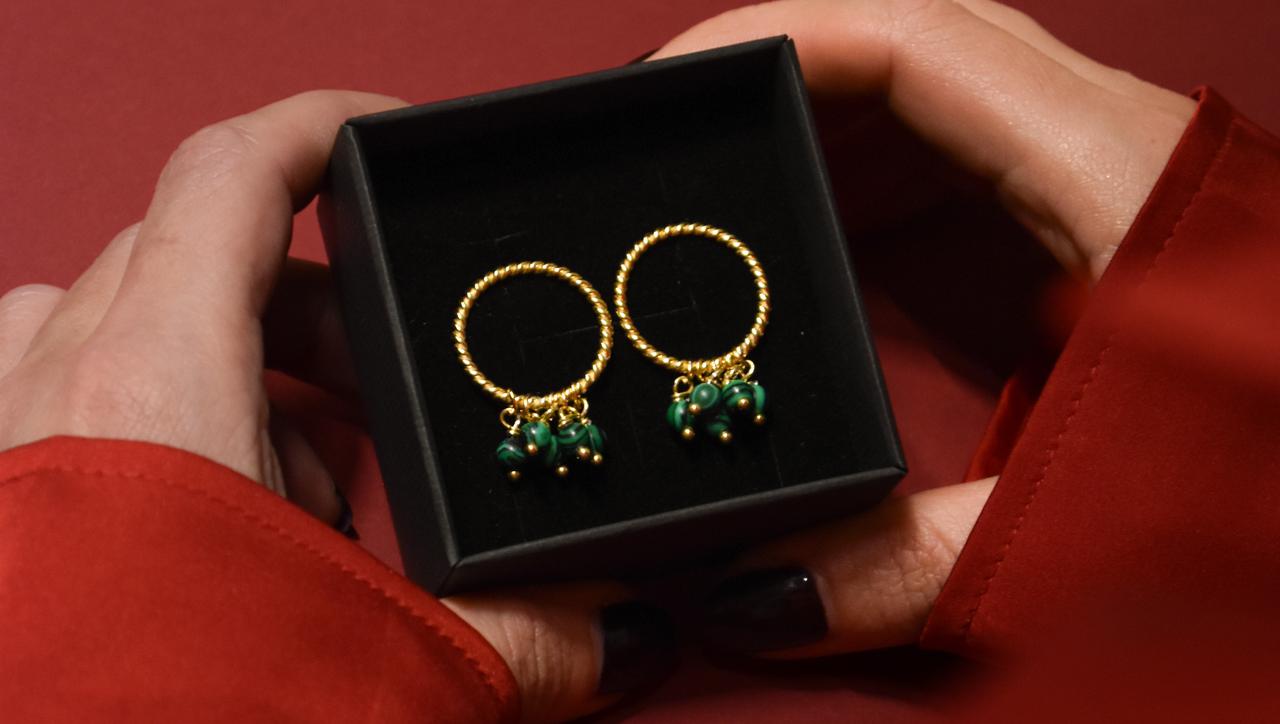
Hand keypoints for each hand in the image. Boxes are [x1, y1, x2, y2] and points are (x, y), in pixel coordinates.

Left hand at [0, 92, 671, 722]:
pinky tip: (216, 541)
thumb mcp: (385, 666)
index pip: (232, 176)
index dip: (321, 132)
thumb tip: (621, 627)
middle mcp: (51, 394)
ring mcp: (6, 447)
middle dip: (310, 321)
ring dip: (227, 386)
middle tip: (383, 401)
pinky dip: (153, 438)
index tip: (384, 142)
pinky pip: (66, 409)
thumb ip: (522, 633)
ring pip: (124, 336)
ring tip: (297, 496)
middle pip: (193, 265)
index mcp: (151, 387)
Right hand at [653, 0, 1193, 657]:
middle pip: (914, 46)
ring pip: (935, 98)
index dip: (775, 36)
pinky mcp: (1095, 225)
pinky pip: (958, 160)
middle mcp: (1111, 146)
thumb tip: (758, 588)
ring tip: (732, 196)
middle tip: (682, 147)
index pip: (915, 38)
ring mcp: (1105, 176)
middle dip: (780, 83)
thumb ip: (911, 562)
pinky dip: (871, 181)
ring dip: (822, 132)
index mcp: (1115, 173)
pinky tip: (825, 239)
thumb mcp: (1087, 530)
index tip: (677, 80)